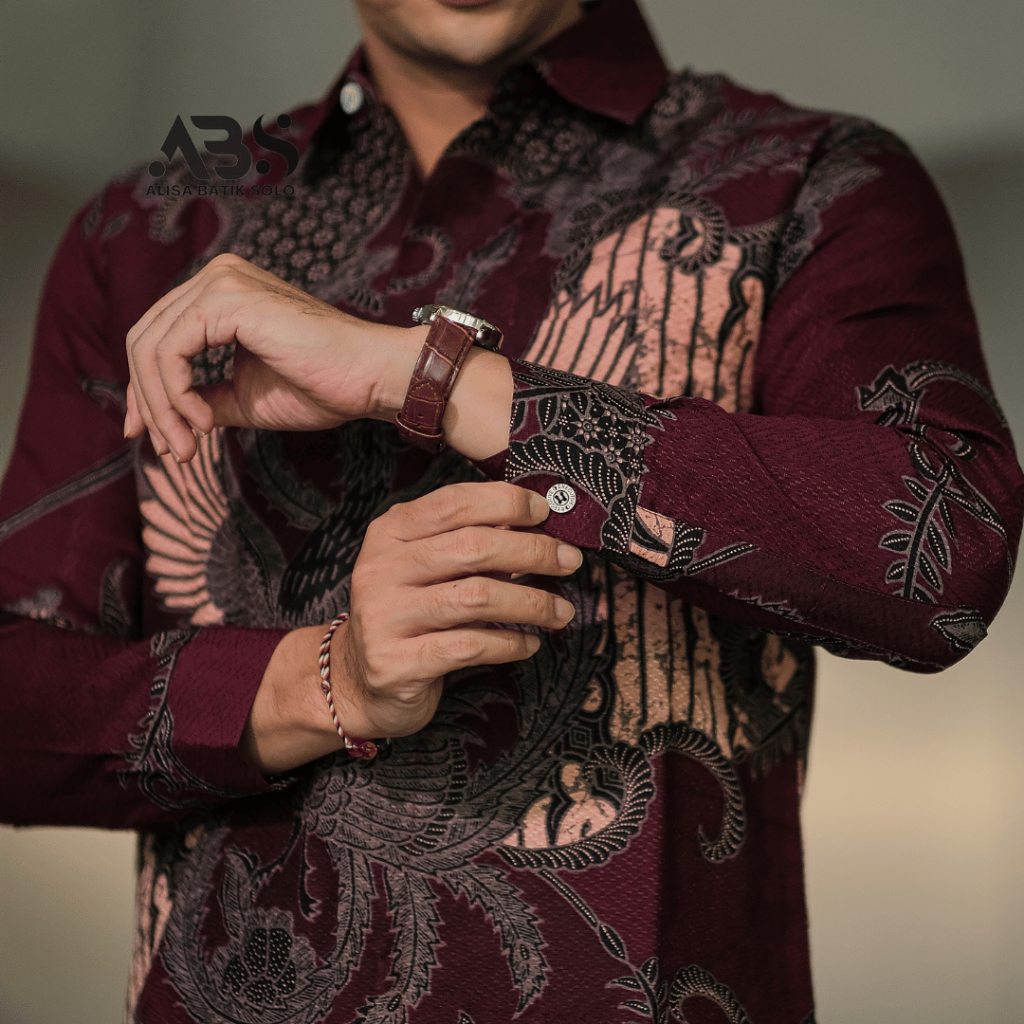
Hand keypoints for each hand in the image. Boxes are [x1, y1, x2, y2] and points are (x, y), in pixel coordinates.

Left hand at [123, 253, 420, 460]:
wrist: (368, 377)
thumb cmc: (323, 386)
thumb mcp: (245, 397)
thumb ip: (203, 399)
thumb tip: (164, 421)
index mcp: (221, 294)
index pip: (159, 338)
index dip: (145, 391)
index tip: (151, 438)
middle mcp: (216, 277)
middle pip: (144, 340)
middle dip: (147, 403)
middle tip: (168, 451)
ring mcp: (219, 282)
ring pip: (151, 348)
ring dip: (162, 408)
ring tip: (187, 447)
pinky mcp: (226, 299)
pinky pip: (171, 352)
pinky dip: (176, 395)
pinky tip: (203, 424)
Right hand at [334, 481, 581, 738]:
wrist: (357, 679)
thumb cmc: (409, 613)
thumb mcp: (429, 566)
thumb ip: (472, 539)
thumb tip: (537, 519)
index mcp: (390, 532)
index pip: (454, 503)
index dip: (506, 503)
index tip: (545, 512)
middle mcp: (381, 568)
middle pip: (472, 547)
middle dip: (533, 552)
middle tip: (569, 562)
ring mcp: (384, 616)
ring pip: (476, 597)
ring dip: (531, 603)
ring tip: (561, 611)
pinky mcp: (396, 662)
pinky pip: (469, 646)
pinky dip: (509, 643)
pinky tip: (528, 644)